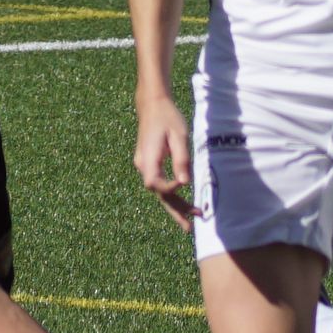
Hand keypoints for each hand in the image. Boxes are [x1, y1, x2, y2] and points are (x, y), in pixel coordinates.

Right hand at [134, 98, 197, 230]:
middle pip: (158, 193)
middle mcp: (142, 165)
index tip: (185, 184)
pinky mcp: (148, 163)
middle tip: (189, 228)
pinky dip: (170, 194)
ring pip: (159, 190)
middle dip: (174, 210)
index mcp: (148, 159)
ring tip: (190, 221)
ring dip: (174, 204)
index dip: (170, 189)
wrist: (152, 104)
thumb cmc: (167, 118)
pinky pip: (159, 183)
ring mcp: (144, 165)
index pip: (156, 184)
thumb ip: (181, 160)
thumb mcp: (178, 136)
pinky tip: (181, 203)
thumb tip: (185, 183)